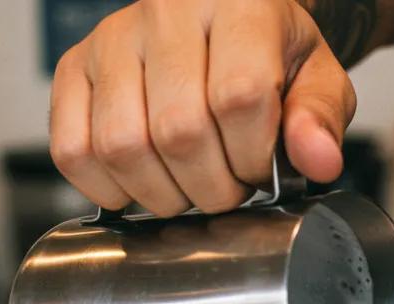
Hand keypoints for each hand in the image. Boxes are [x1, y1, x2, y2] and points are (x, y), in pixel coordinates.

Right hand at [49, 0, 355, 214]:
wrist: (221, 22)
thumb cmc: (269, 57)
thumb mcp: (315, 79)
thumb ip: (320, 118)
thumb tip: (319, 162)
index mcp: (238, 5)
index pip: (239, 97)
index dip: (251, 157)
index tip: (259, 170)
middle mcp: (166, 13)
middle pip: (178, 131)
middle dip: (210, 188)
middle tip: (226, 188)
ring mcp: (111, 41)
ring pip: (122, 147)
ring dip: (161, 195)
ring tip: (187, 187)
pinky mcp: (74, 70)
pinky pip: (72, 151)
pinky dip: (107, 189)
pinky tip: (141, 185)